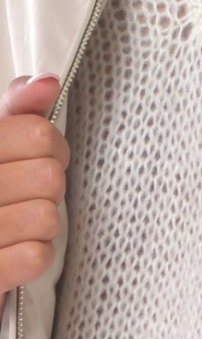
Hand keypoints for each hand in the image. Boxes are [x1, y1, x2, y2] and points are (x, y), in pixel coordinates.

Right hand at [0, 74, 67, 318]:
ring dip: (41, 224)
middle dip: (48, 188)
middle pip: (48, 177)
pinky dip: (33, 256)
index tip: (37, 157)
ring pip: (46, 217)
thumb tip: (49, 82)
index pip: (39, 135)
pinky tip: (13, 251)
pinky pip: (35, 256)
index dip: (52, 148)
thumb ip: (17, 109)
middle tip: (26, 194)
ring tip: (17, 223)